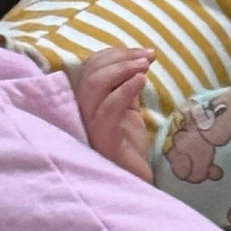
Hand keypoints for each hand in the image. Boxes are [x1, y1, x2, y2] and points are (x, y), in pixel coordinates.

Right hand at [74, 47, 154, 181]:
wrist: (136, 177)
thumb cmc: (130, 144)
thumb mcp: (129, 109)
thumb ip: (127, 86)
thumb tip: (137, 62)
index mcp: (88, 99)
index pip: (92, 66)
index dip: (116, 53)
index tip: (144, 52)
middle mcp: (83, 109)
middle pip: (92, 71)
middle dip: (121, 57)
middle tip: (148, 57)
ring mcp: (90, 124)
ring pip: (95, 86)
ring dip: (122, 69)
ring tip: (145, 66)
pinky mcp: (103, 137)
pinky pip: (108, 109)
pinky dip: (125, 90)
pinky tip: (142, 81)